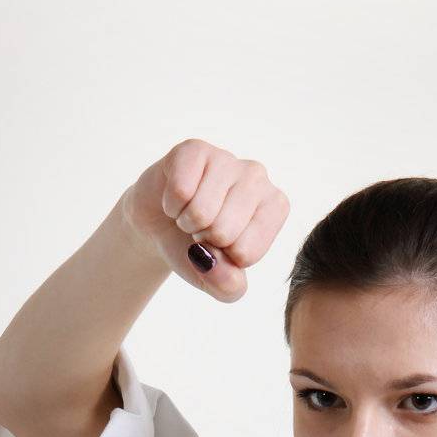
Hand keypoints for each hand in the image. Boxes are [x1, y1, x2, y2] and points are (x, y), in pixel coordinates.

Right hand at [123, 137, 289, 302]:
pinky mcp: (194, 149)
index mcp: (275, 208)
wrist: (161, 227)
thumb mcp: (220, 283)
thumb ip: (228, 287)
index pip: (245, 252)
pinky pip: (180, 191)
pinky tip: (176, 198)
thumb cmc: (199, 252)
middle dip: (203, 239)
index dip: (222, 258)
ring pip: (202, 212)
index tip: (219, 244)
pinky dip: (171, 205)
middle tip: (201, 228)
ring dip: (186, 222)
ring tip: (190, 214)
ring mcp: (227, 159)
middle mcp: (258, 177)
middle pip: (224, 231)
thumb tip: (216, 266)